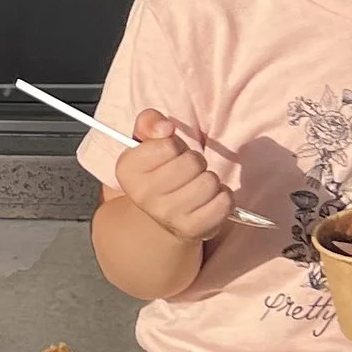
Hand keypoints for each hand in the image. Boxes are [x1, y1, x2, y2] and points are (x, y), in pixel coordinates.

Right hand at [115, 108, 237, 246]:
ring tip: (196, 185)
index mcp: (127, 170)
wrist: (157, 219)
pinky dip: (222, 197)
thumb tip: (166, 127)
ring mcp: (168, 215)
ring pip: (210, 181)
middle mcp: (144, 196)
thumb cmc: (156, 172)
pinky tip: (208, 200)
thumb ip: (150, 122)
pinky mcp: (193, 229)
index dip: (175, 145)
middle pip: (193, 162)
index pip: (169, 145)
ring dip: (209, 179)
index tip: (169, 155)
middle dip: (195, 161)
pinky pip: (224, 202)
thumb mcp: (145, 143)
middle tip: (186, 171)